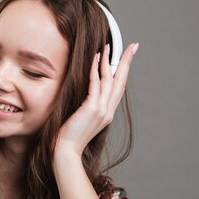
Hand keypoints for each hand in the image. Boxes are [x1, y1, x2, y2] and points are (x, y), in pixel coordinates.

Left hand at [54, 42, 138, 157]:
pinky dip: (96, 69)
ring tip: (109, 46)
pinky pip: (96, 84)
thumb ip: (87, 107)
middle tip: (132, 47)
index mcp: (107, 114)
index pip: (119, 89)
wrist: (66, 151)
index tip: (126, 58)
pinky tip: (96, 58)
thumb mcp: (82, 120)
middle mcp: (108, 111)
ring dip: (109, 61)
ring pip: (110, 80)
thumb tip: (84, 95)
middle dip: (126, 62)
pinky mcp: (92, 109)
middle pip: (121, 81)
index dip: (123, 72)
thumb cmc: (69, 138)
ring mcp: (102, 110)